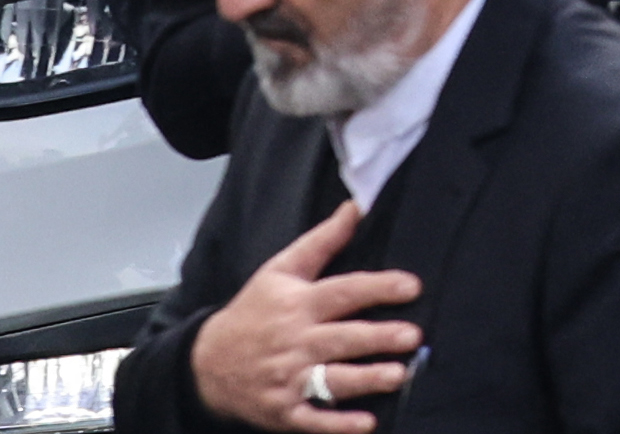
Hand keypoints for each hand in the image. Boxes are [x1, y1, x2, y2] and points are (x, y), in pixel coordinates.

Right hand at [191, 198, 425, 424]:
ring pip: (332, 379)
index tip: (411, 286)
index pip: (343, 292)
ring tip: (399, 375)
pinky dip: (338, 425)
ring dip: (366, 379)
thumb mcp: (280, 270)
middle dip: (378, 338)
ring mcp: (288, 379)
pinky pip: (313, 420)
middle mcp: (295, 341)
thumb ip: (323, 240)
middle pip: (342, 338)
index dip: (378, 288)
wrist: (207, 363)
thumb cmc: (252, 312)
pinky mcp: (284, 411)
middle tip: (413, 336)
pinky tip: (367, 423)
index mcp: (297, 304)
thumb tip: (356, 207)